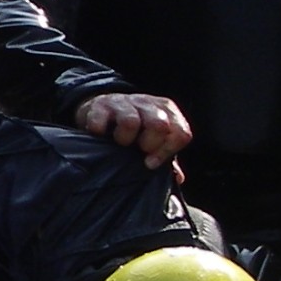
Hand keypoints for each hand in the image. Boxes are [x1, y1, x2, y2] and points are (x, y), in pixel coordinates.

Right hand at [76, 92, 192, 167]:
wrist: (102, 109)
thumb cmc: (134, 130)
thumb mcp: (154, 140)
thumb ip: (166, 156)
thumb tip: (178, 178)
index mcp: (167, 111)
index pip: (180, 133)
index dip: (167, 151)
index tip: (151, 163)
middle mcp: (148, 103)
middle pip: (159, 125)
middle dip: (149, 144)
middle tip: (138, 151)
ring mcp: (124, 101)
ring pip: (130, 122)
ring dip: (124, 139)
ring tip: (120, 143)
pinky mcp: (100, 104)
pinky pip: (101, 122)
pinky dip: (100, 132)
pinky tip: (101, 136)